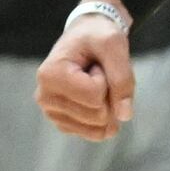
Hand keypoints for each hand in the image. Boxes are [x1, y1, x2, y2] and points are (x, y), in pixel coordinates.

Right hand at [34, 0, 134, 138]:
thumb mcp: (114, 45)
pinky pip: (94, 133)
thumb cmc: (96, 36)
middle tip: (96, 73)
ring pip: (98, 128)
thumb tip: (125, 116)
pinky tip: (92, 97)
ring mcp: (52, 113)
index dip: (106, 79)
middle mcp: (44, 97)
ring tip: (93, 83)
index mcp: (50, 75)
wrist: (85, 37)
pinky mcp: (62, 123)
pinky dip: (103, 116)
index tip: (95, 63)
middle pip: (97, 115)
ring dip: (106, 105)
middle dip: (108, 94)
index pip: (95, 96)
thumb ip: (123, 78)